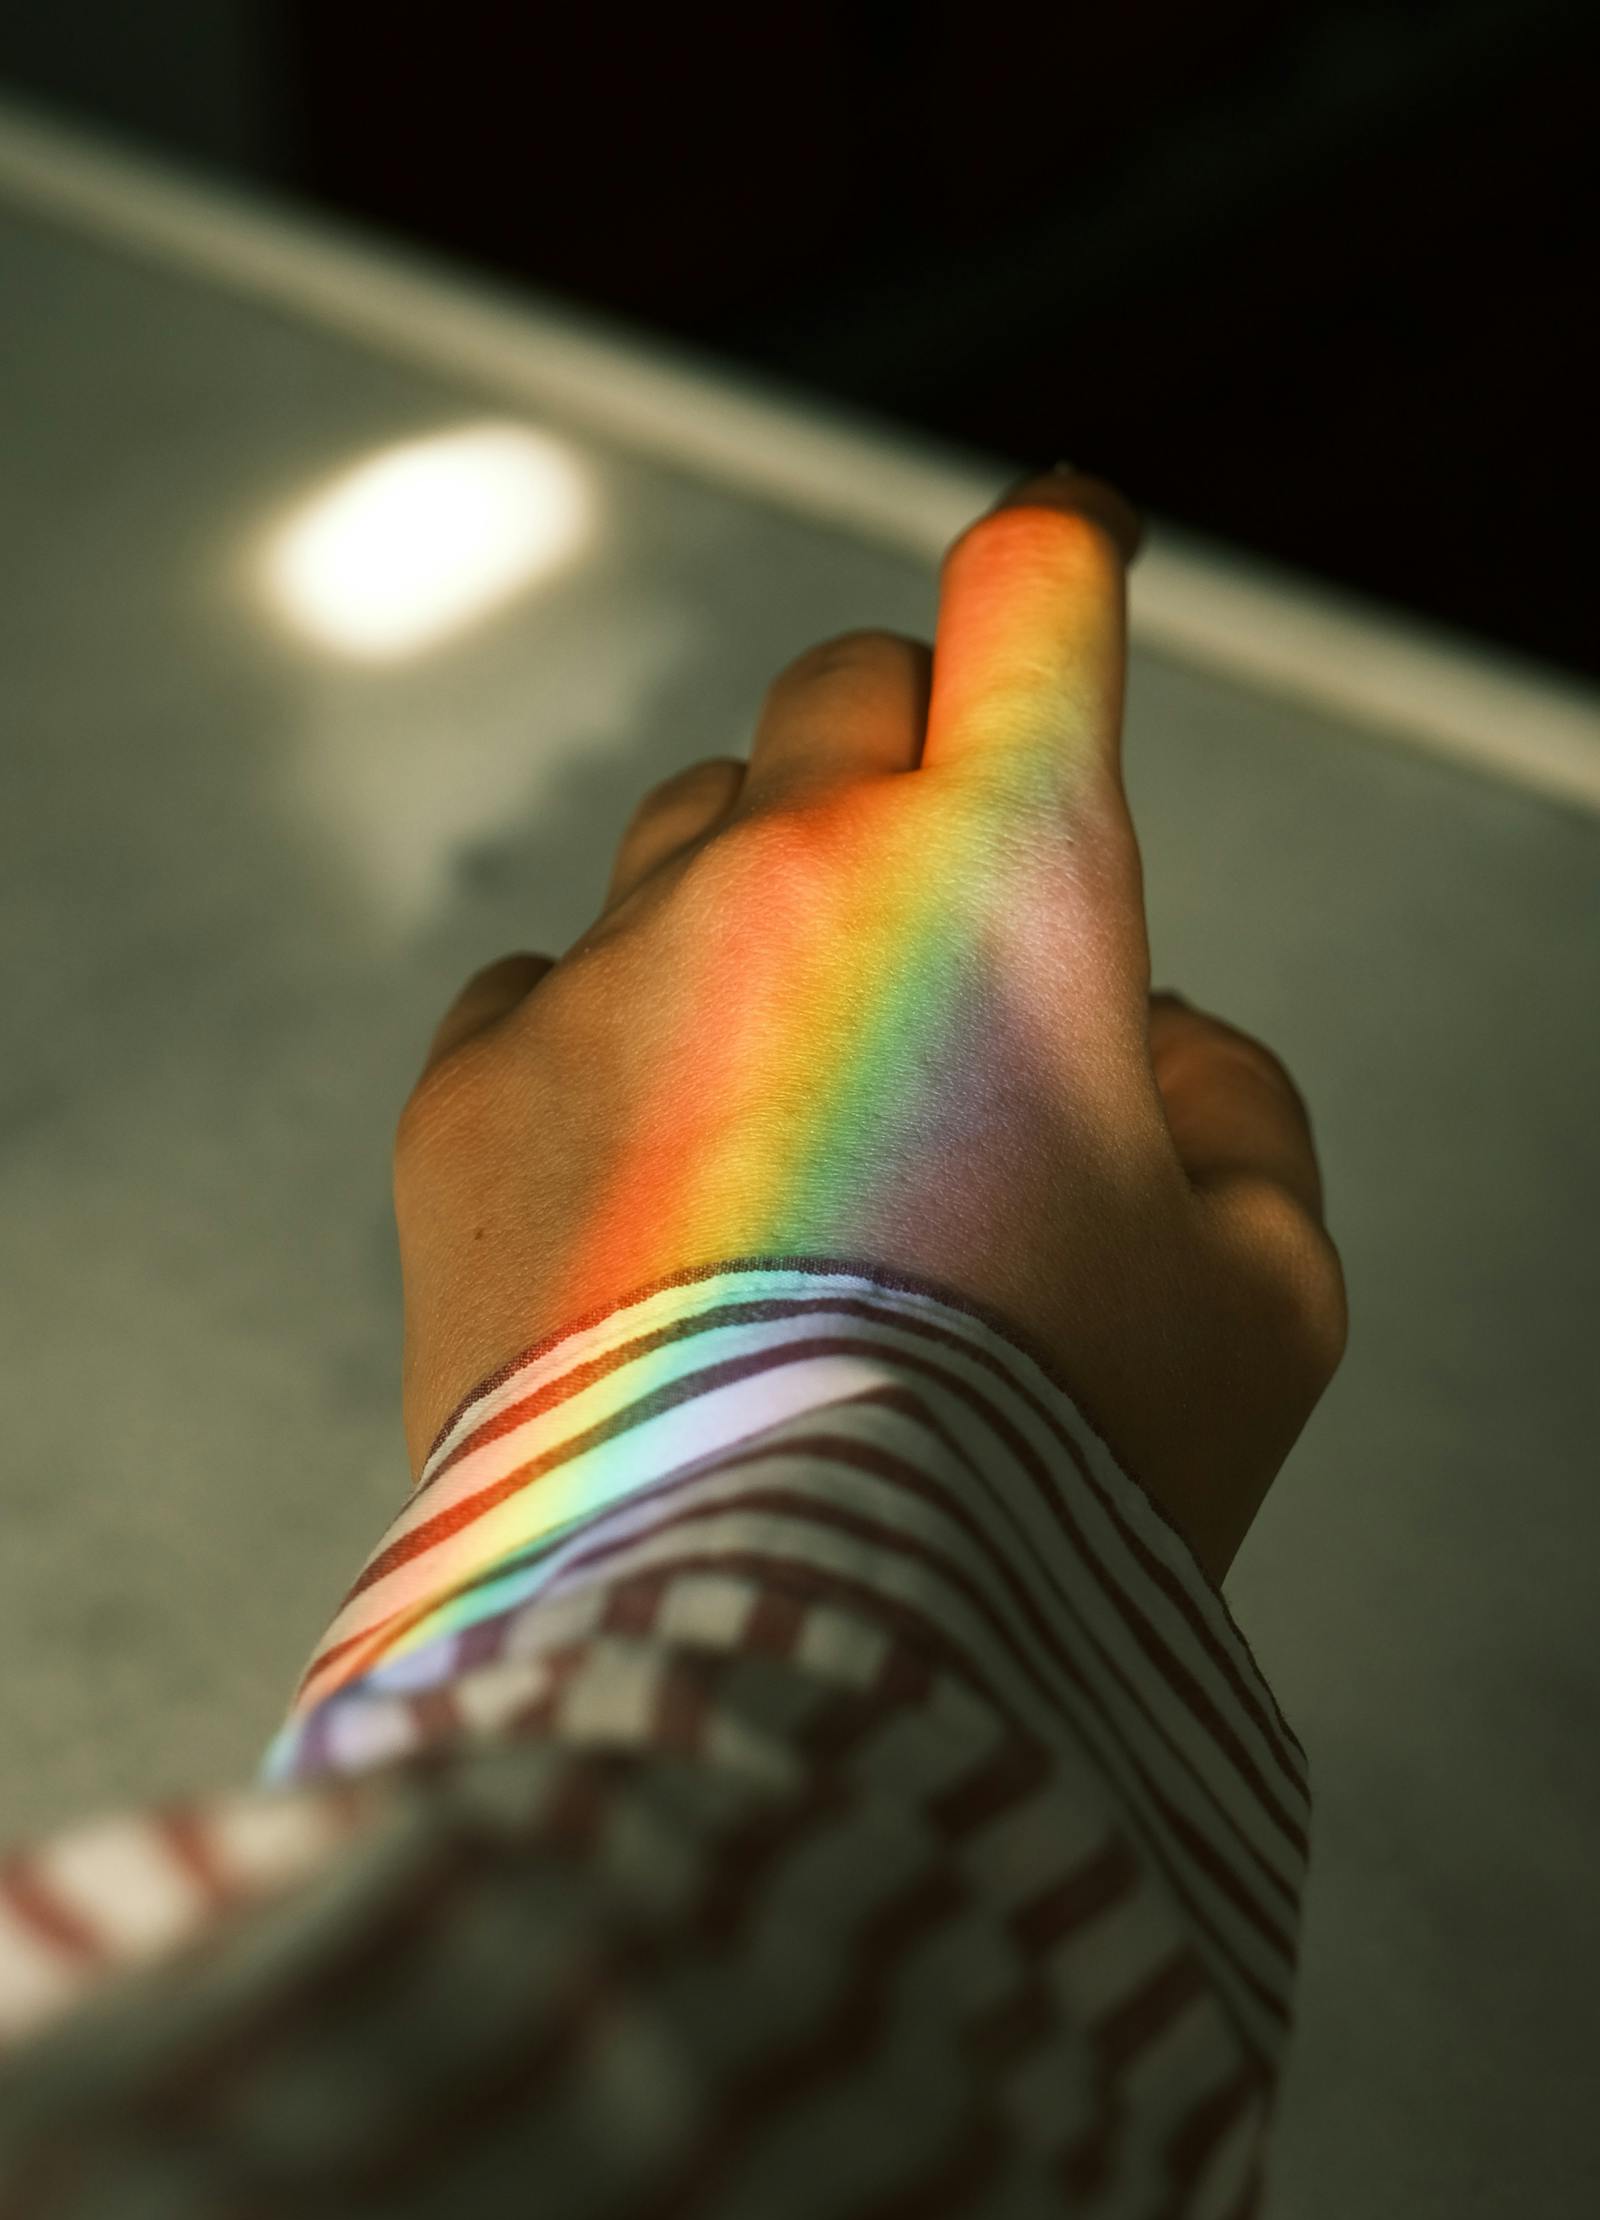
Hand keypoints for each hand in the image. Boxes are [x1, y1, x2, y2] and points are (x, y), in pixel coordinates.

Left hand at [393, 466, 1346, 1591]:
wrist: (766, 1646)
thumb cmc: (1045, 1475)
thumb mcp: (1267, 1298)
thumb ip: (1238, 1110)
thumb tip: (1150, 1039)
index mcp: (1005, 879)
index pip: (1033, 590)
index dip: (1061, 563)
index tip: (1064, 565)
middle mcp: (784, 879)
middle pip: (841, 692)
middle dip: (909, 756)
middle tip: (950, 902)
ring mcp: (602, 983)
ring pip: (688, 833)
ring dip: (759, 907)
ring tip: (808, 1110)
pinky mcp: (462, 1105)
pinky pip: (539, 985)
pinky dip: (609, 1042)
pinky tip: (660, 1187)